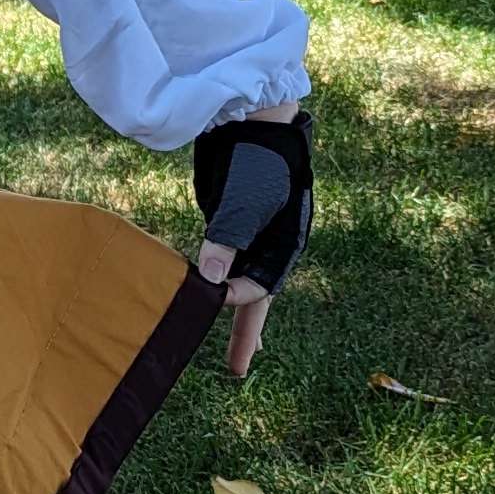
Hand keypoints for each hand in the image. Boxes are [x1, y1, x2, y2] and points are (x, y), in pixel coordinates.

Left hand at [195, 100, 306, 380]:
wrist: (253, 123)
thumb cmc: (257, 159)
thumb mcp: (245, 199)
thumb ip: (227, 238)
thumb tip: (209, 281)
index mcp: (285, 243)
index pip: (259, 284)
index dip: (235, 295)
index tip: (212, 296)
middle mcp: (270, 246)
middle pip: (257, 296)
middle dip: (246, 333)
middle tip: (236, 370)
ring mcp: (250, 238)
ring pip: (240, 284)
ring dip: (234, 316)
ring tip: (235, 355)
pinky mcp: (228, 227)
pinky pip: (224, 264)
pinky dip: (219, 286)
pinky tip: (212, 302)